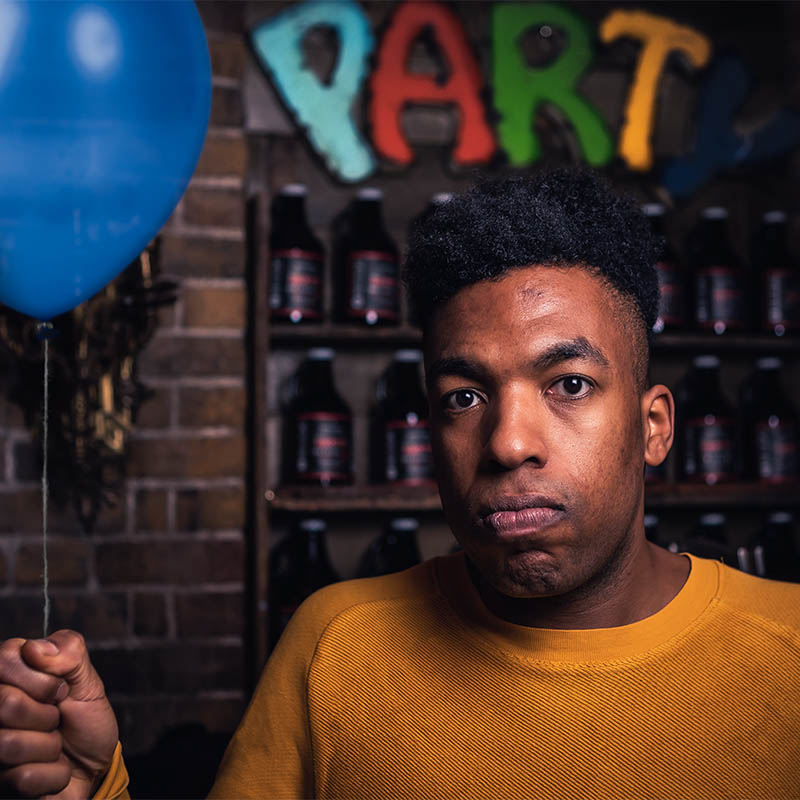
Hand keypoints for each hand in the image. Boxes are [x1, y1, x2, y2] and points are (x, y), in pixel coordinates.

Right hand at [0, 631, 118, 798]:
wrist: (94, 767)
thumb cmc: (86, 720)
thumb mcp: (88, 680)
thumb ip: (69, 652)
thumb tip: (34, 648)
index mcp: (8, 678)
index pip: (4, 660)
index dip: (43, 678)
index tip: (60, 690)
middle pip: (6, 703)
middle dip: (47, 714)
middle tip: (57, 718)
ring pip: (9, 744)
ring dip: (49, 746)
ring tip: (54, 744)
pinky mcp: (0, 783)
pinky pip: (23, 778)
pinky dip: (52, 774)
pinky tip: (51, 768)